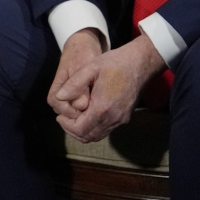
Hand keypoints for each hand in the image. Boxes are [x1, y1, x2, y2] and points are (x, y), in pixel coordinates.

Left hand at [50, 35, 165, 143]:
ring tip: (74, 116)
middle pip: (88, 137)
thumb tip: (58, 97)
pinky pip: (106, 130)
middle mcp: (113, 118)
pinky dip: (94, 127)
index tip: (59, 116)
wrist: (141, 63)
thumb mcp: (90, 68)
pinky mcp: (126, 118)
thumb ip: (73, 84)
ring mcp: (121, 120)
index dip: (66, 125)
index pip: (80, 129)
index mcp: (103, 107)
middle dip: (73, 130)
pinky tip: (87, 113)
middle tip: (64, 118)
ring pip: (98, 136)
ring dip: (83, 130)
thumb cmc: (115, 63)